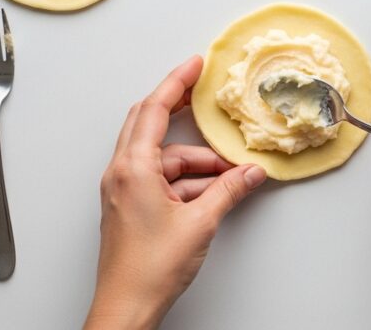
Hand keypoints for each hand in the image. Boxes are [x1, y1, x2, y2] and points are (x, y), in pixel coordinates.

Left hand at [84, 56, 266, 328]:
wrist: (126, 306)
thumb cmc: (150, 269)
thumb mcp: (200, 222)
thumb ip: (228, 191)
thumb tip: (249, 173)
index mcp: (132, 168)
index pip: (153, 110)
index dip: (176, 83)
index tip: (195, 65)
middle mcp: (122, 173)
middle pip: (148, 123)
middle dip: (177, 107)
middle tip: (201, 92)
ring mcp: (124, 190)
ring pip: (162, 157)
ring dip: (195, 160)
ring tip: (230, 173)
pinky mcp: (130, 206)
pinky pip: (160, 178)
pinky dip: (187, 179)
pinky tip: (215, 191)